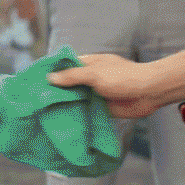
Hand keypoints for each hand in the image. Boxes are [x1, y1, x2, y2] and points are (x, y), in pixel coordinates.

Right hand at [46, 53, 161, 118]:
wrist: (149, 93)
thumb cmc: (123, 77)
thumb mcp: (94, 73)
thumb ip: (72, 76)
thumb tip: (50, 78)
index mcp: (88, 64)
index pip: (65, 66)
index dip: (52, 72)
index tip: (36, 80)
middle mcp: (90, 78)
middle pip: (69, 83)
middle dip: (57, 90)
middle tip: (37, 99)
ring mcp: (96, 93)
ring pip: (76, 98)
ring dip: (66, 104)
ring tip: (45, 112)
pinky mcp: (101, 108)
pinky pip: (86, 111)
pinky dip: (77, 115)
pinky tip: (64, 121)